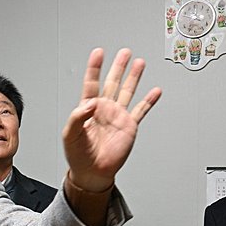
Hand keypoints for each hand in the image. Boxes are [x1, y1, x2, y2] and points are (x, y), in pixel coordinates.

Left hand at [63, 48, 161, 191]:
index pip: (91, 83)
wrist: (92, 172)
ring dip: (133, 77)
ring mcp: (117, 116)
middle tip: (124, 52)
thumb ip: (77, 118)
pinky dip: (149, 101)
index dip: (95, 68)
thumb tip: (90, 103)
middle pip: (112, 82)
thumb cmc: (78, 155)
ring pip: (127, 92)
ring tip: (139, 62)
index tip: (99, 53)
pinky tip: (155, 91)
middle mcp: (104, 109)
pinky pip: (141, 111)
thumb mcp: (70, 135)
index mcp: (87, 109)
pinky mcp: (129, 126)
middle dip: (118, 67)